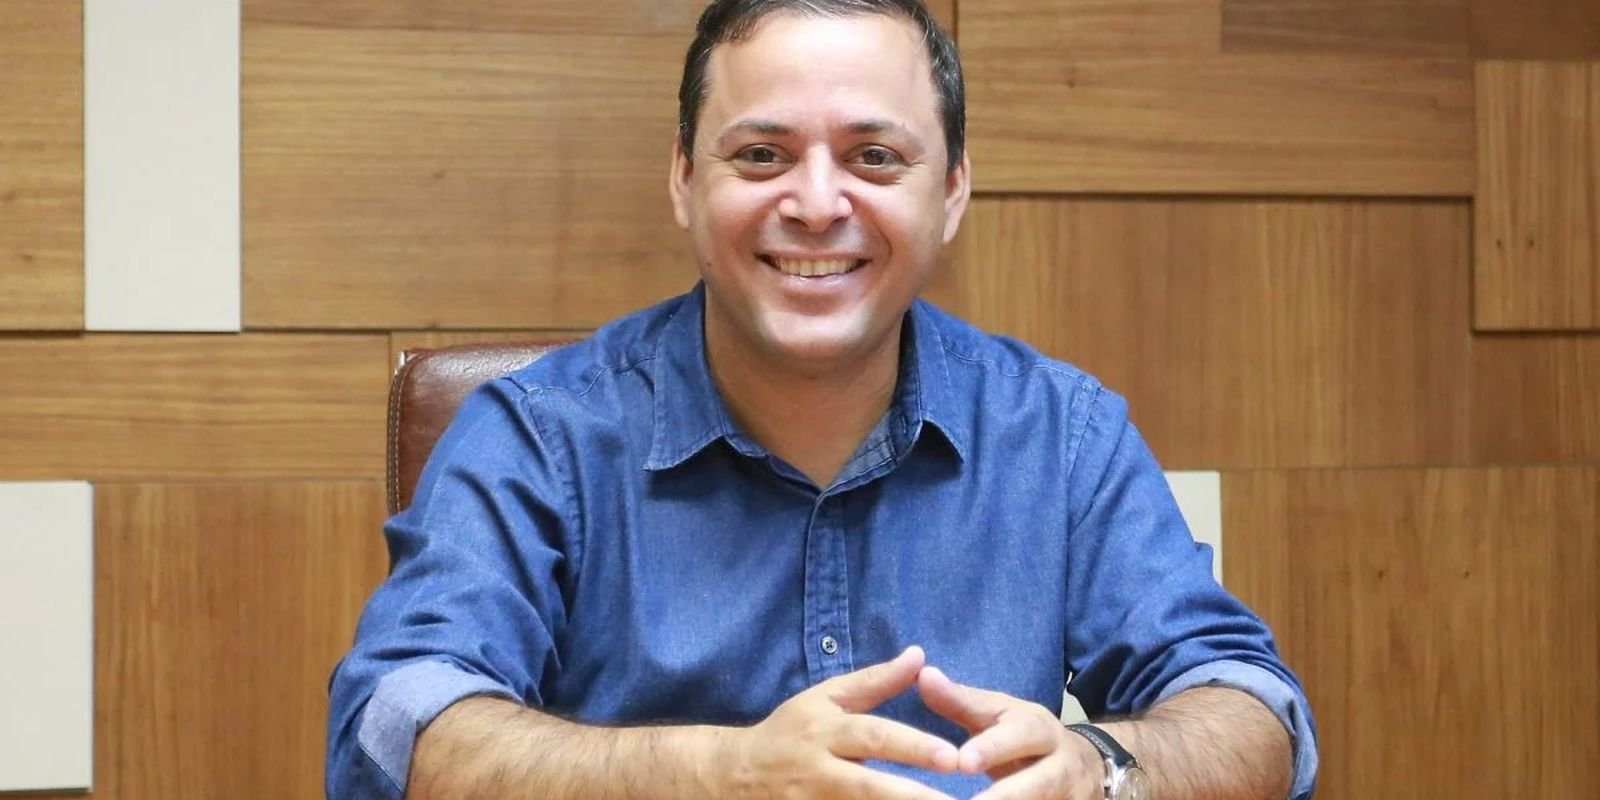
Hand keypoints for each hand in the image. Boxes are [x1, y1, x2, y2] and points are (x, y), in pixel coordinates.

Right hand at [717, 646, 960, 799]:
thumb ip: (875, 681)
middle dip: (914, 796)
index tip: (954, 757)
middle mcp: (819, 771)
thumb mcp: (825, 698)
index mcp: (825, 732)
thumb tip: (919, 655)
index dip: (915, 747)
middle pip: (870, 787)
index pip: (875, 737)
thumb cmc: (788, 732)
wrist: (733, 776)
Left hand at [918, 666, 1104, 799]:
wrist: (1089, 765)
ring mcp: (1072, 796)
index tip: (963, 760)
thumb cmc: (1025, 737)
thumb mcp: (1000, 715)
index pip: (1021, 735)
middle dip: (1008, 795)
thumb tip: (923, 675)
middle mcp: (1063, 765)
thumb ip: (961, 701)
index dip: (993, 748)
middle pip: (1041, 782)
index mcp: (1041, 730)